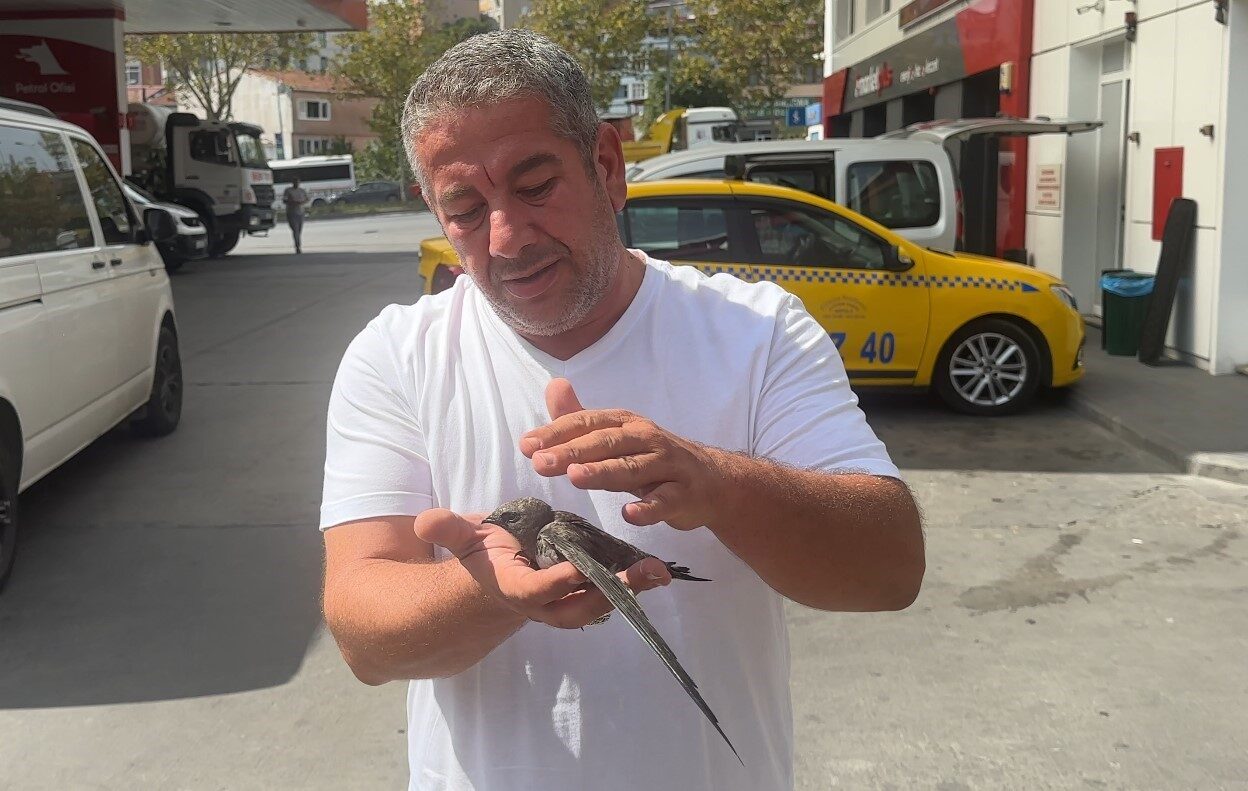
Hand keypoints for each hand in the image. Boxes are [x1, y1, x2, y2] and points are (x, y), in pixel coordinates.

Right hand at [413, 508, 670, 628]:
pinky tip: (657, 570)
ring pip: (599, 604)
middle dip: (610, 592)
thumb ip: (448, 530)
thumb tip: (423, 522)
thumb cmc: (481, 555)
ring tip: (659, 572)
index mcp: (515, 587)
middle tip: (641, 574)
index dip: (558, 582)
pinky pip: (608, 594)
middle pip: (579, 607)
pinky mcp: (581, 596)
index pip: (537, 590)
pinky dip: (632, 585)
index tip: (580, 567)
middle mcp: (543, 603)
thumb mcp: (464, 538)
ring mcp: (564, 604)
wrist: (493, 582)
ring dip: (630, 590)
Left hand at [519, 378, 728, 529]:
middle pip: (607, 443)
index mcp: (626, 424)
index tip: (527, 446)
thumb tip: (553, 387)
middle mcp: (647, 439)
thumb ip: (582, 418)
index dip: (557, 433)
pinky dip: (649, 508)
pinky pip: (665, 501)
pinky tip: (629, 514)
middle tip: (541, 462)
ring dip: (605, 472)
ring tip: (576, 477)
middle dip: (572, 451)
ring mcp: (668, 466)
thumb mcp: (617, 436)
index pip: (588, 423)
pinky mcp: (684, 494)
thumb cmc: (654, 458)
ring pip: (634, 468)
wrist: (712, 481)